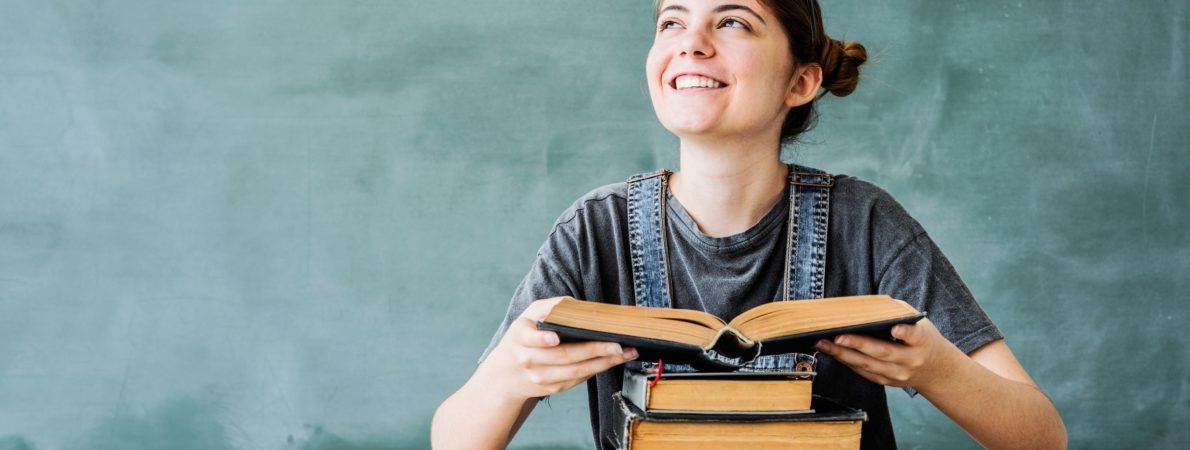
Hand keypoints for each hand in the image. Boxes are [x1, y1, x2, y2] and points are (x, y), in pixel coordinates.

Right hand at [482, 297, 638, 400]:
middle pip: (564, 356)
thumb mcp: (528, 316)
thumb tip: (578, 306)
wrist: (506, 374)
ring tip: (624, 353)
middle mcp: (528, 359)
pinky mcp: (551, 389)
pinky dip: (596, 369)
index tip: (555, 339)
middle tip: (617, 345)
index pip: (530, 338)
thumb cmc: (524, 336)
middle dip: (593, 350)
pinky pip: (577, 379)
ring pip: (575, 372)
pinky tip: (612, 361)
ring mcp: (539, 377)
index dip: (542, 340)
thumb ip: (550, 307)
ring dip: (603, 363)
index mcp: (520, 336)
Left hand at [813, 314, 962, 389]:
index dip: (905, 333)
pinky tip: (830, 351)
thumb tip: (867, 305)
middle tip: (837, 336)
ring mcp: (898, 374)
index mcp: (922, 342)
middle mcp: (911, 360)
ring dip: (843, 354)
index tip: (896, 329)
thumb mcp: (919, 323)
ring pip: (868, 365)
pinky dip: (845, 361)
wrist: (934, 370)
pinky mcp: (886, 382)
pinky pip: (863, 371)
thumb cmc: (921, 339)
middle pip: (883, 353)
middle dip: (858, 344)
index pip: (915, 336)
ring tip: (823, 343)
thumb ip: (897, 314)